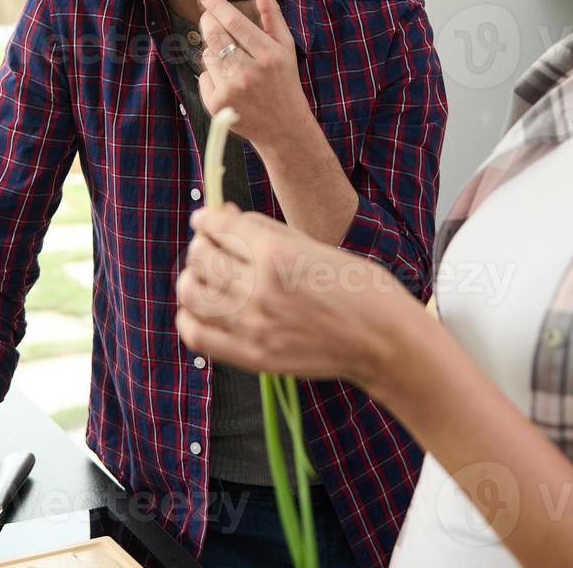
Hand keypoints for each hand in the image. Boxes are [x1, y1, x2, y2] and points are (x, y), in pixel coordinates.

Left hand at [176, 204, 414, 388]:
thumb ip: (264, 229)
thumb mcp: (312, 244)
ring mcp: (254, 325)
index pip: (219, 227)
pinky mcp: (253, 355)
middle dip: (202, 245)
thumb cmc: (355, 285)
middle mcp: (259, 288)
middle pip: (201, 256)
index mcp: (276, 254)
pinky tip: (203, 309)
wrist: (381, 339)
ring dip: (193, 278)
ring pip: (192, 292)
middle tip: (211, 247)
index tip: (205, 221)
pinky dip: (190, 317)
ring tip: (205, 278)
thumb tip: (225, 216)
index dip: (207, 220)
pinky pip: (197, 334)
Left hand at [197, 0, 312, 150]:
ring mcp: (231, 91)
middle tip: (210, 17)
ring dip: (213, 50)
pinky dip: (211, 75)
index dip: (217, 5)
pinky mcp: (216, 105)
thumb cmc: (283, 80)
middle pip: (214, 35)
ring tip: (231, 60)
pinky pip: (203, 76)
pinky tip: (229, 82)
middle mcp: (249, 73)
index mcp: (269, 55)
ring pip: (207, 55)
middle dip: (208, 21)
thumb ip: (271, 14)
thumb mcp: (284, 46)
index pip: (235, 22)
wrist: (282, 127)